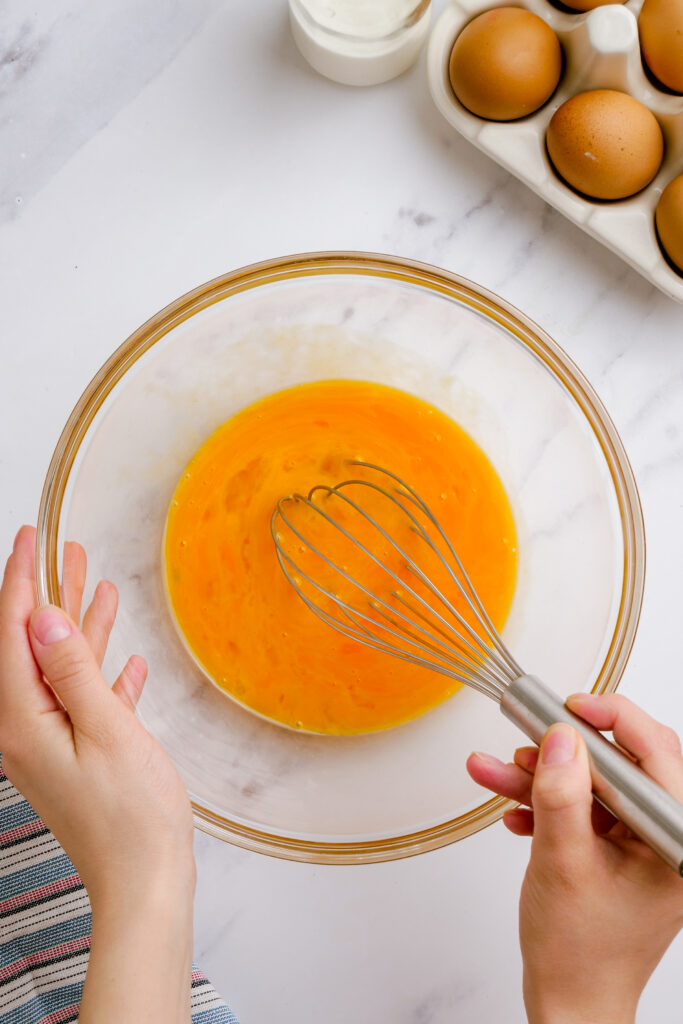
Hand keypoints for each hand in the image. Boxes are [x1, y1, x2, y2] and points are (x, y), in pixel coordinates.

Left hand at [0, 526, 195, 1022]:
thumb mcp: (105, 731)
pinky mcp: (81, 756)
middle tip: (64, 548)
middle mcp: (28, 728)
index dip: (22, 579)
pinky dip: (102, 675)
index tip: (30, 537)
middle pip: (33, 644)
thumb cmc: (130, 817)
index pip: (12, 632)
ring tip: (97, 582)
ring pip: (63, 667)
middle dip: (51, 592)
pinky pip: (86, 700)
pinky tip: (124, 662)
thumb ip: (72, 671)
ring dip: (80, 626)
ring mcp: (53, 743)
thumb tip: (43, 619)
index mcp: (23, 720)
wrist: (145, 884)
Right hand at [467, 695, 682, 1023]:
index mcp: (675, 840)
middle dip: (563, 751)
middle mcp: (665, 837)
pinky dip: (543, 803)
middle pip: (620, 763)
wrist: (568, 1002)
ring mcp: (641, 844)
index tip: (569, 706)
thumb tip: (560, 738)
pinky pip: (581, 808)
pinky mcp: (616, 850)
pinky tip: (512, 810)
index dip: (612, 718)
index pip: (657, 753)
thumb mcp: (563, 863)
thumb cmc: (581, 953)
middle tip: (529, 733)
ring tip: (495, 771)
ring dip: (540, 777)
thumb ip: (561, 795)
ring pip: (592, 784)